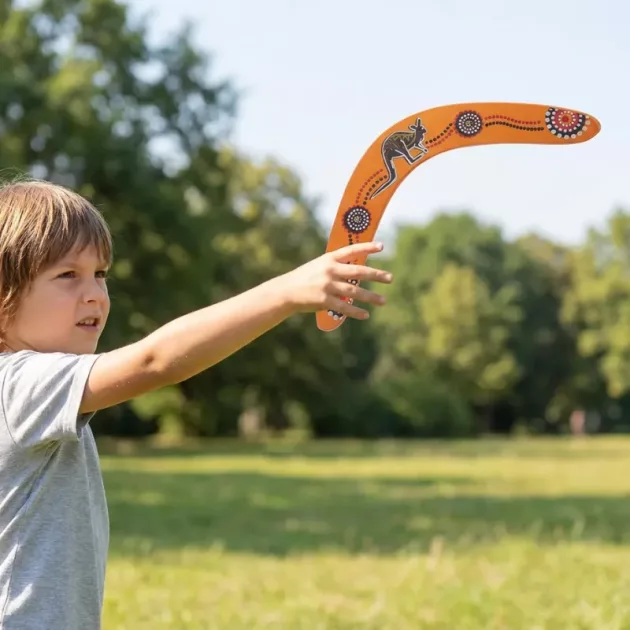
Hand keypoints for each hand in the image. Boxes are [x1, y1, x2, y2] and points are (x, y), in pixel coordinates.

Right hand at [278, 241, 392, 319]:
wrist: (286, 291)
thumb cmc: (304, 278)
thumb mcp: (319, 266)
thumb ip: (336, 267)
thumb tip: (358, 273)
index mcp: (329, 258)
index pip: (351, 250)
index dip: (367, 247)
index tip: (382, 246)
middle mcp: (330, 270)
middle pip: (358, 272)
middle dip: (376, 275)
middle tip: (390, 278)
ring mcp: (327, 286)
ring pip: (355, 292)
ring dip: (371, 297)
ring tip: (383, 301)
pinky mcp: (324, 300)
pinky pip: (344, 307)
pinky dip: (356, 312)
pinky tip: (366, 315)